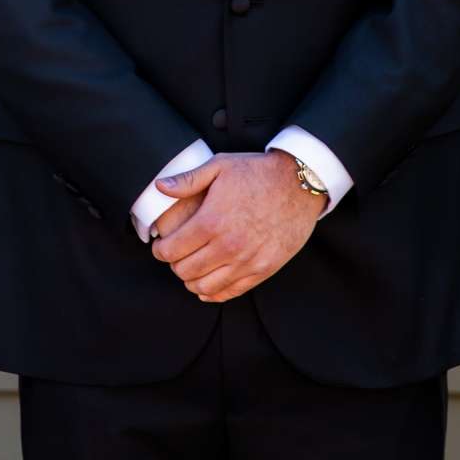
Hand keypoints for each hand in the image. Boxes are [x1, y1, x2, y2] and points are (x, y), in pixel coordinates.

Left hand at [148, 152, 324, 301]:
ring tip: (191, 269)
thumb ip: (187, 179)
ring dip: (191, 281)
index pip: (171, 250)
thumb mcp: (220, 166)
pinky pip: (231, 292)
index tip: (161, 246)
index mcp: (212, 220)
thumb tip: (159, 187)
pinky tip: (207, 285)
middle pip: (185, 270)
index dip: (160, 250)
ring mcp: (247, 260)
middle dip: (174, 265)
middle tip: (175, 256)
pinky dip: (213, 293)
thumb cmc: (258, 172)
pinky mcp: (264, 269)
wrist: (300, 183)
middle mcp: (228, 245)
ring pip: (205, 287)